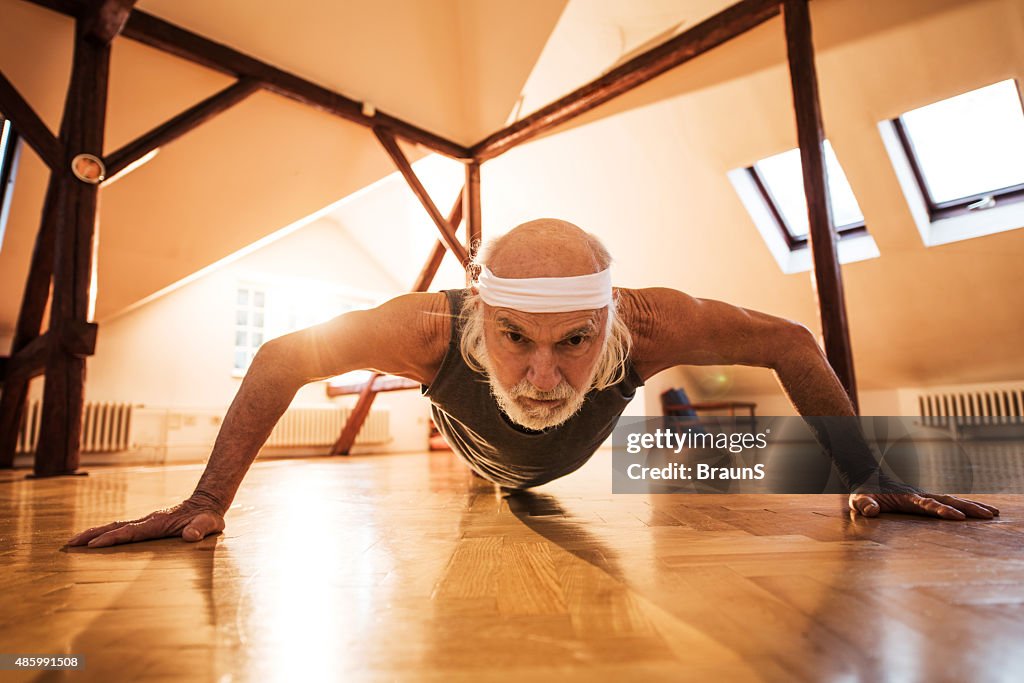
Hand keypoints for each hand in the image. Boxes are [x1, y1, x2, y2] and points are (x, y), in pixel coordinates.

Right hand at [66, 495, 225, 547]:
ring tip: (74, 542)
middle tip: (71, 543)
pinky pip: (122, 530)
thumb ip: (200, 529)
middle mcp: (148, 521)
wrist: (207, 504)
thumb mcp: (209, 524)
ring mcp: (146, 522)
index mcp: (158, 523)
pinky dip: (106, 534)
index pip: (130, 532)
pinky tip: (96, 540)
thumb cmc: (208, 518)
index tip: (93, 545)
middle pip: (115, 527)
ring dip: (95, 534)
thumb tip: (190, 536)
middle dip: (93, 535)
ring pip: (115, 527)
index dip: (112, 539)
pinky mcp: (147, 525)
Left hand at [849, 492, 999, 519]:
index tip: (958, 517)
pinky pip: (948, 502)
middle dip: (969, 508)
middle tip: (990, 515)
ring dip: (972, 507)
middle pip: (949, 501)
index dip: (943, 511)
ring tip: (993, 513)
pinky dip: (963, 506)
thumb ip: (864, 504)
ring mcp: (924, 496)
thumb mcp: (858, 499)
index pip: (929, 505)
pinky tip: (978, 511)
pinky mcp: (925, 499)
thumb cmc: (864, 492)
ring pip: (952, 500)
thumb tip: (871, 511)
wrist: (867, 477)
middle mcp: (920, 495)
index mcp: (907, 497)